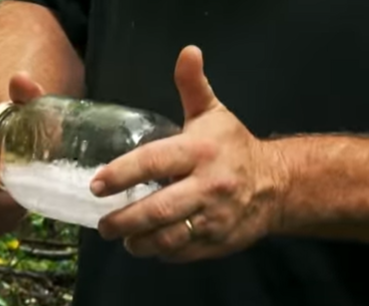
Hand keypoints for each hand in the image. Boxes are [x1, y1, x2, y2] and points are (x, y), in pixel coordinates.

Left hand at [91, 46, 285, 261]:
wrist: (277, 184)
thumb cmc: (235, 147)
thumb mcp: (213, 113)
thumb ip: (193, 86)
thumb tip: (187, 51)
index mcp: (199, 151)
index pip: (152, 162)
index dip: (120, 174)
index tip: (96, 185)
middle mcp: (206, 186)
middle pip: (156, 209)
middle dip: (123, 220)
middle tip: (103, 225)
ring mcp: (214, 217)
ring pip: (168, 237)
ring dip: (139, 242)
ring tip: (123, 239)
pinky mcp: (218, 241)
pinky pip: (183, 252)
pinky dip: (161, 252)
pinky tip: (149, 245)